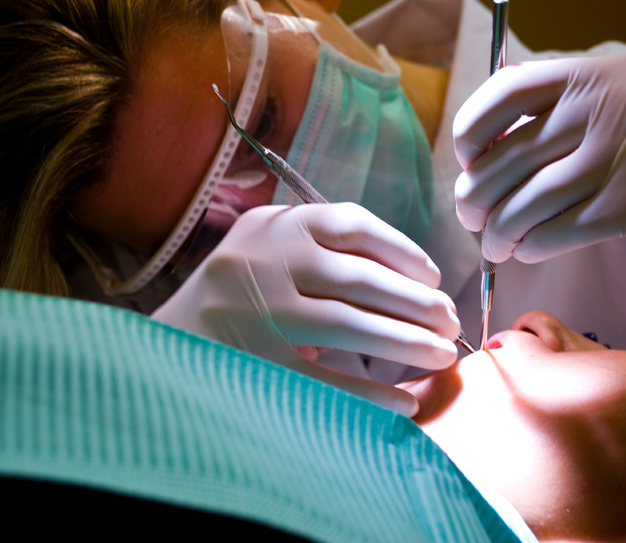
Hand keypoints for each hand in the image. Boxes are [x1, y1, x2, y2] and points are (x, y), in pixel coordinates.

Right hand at [152, 202, 459, 416]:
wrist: (176, 332)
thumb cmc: (243, 283)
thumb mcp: (273, 241)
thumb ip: (326, 243)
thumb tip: (411, 278)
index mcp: (280, 224)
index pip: (355, 225)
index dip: (405, 251)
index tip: (434, 278)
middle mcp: (269, 260)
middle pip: (362, 279)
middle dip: (417, 303)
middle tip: (449, 323)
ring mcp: (261, 312)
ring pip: (349, 325)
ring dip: (405, 342)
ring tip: (440, 354)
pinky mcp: (256, 361)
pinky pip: (324, 379)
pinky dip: (368, 391)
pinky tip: (402, 401)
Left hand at [453, 54, 625, 262]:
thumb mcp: (615, 91)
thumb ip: (555, 105)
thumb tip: (478, 152)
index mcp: (592, 73)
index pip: (505, 92)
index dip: (471, 130)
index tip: (467, 159)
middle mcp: (603, 109)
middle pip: (507, 160)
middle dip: (474, 198)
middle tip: (470, 217)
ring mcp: (618, 158)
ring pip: (527, 204)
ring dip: (498, 233)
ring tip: (492, 246)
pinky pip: (558, 232)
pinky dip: (531, 248)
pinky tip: (525, 252)